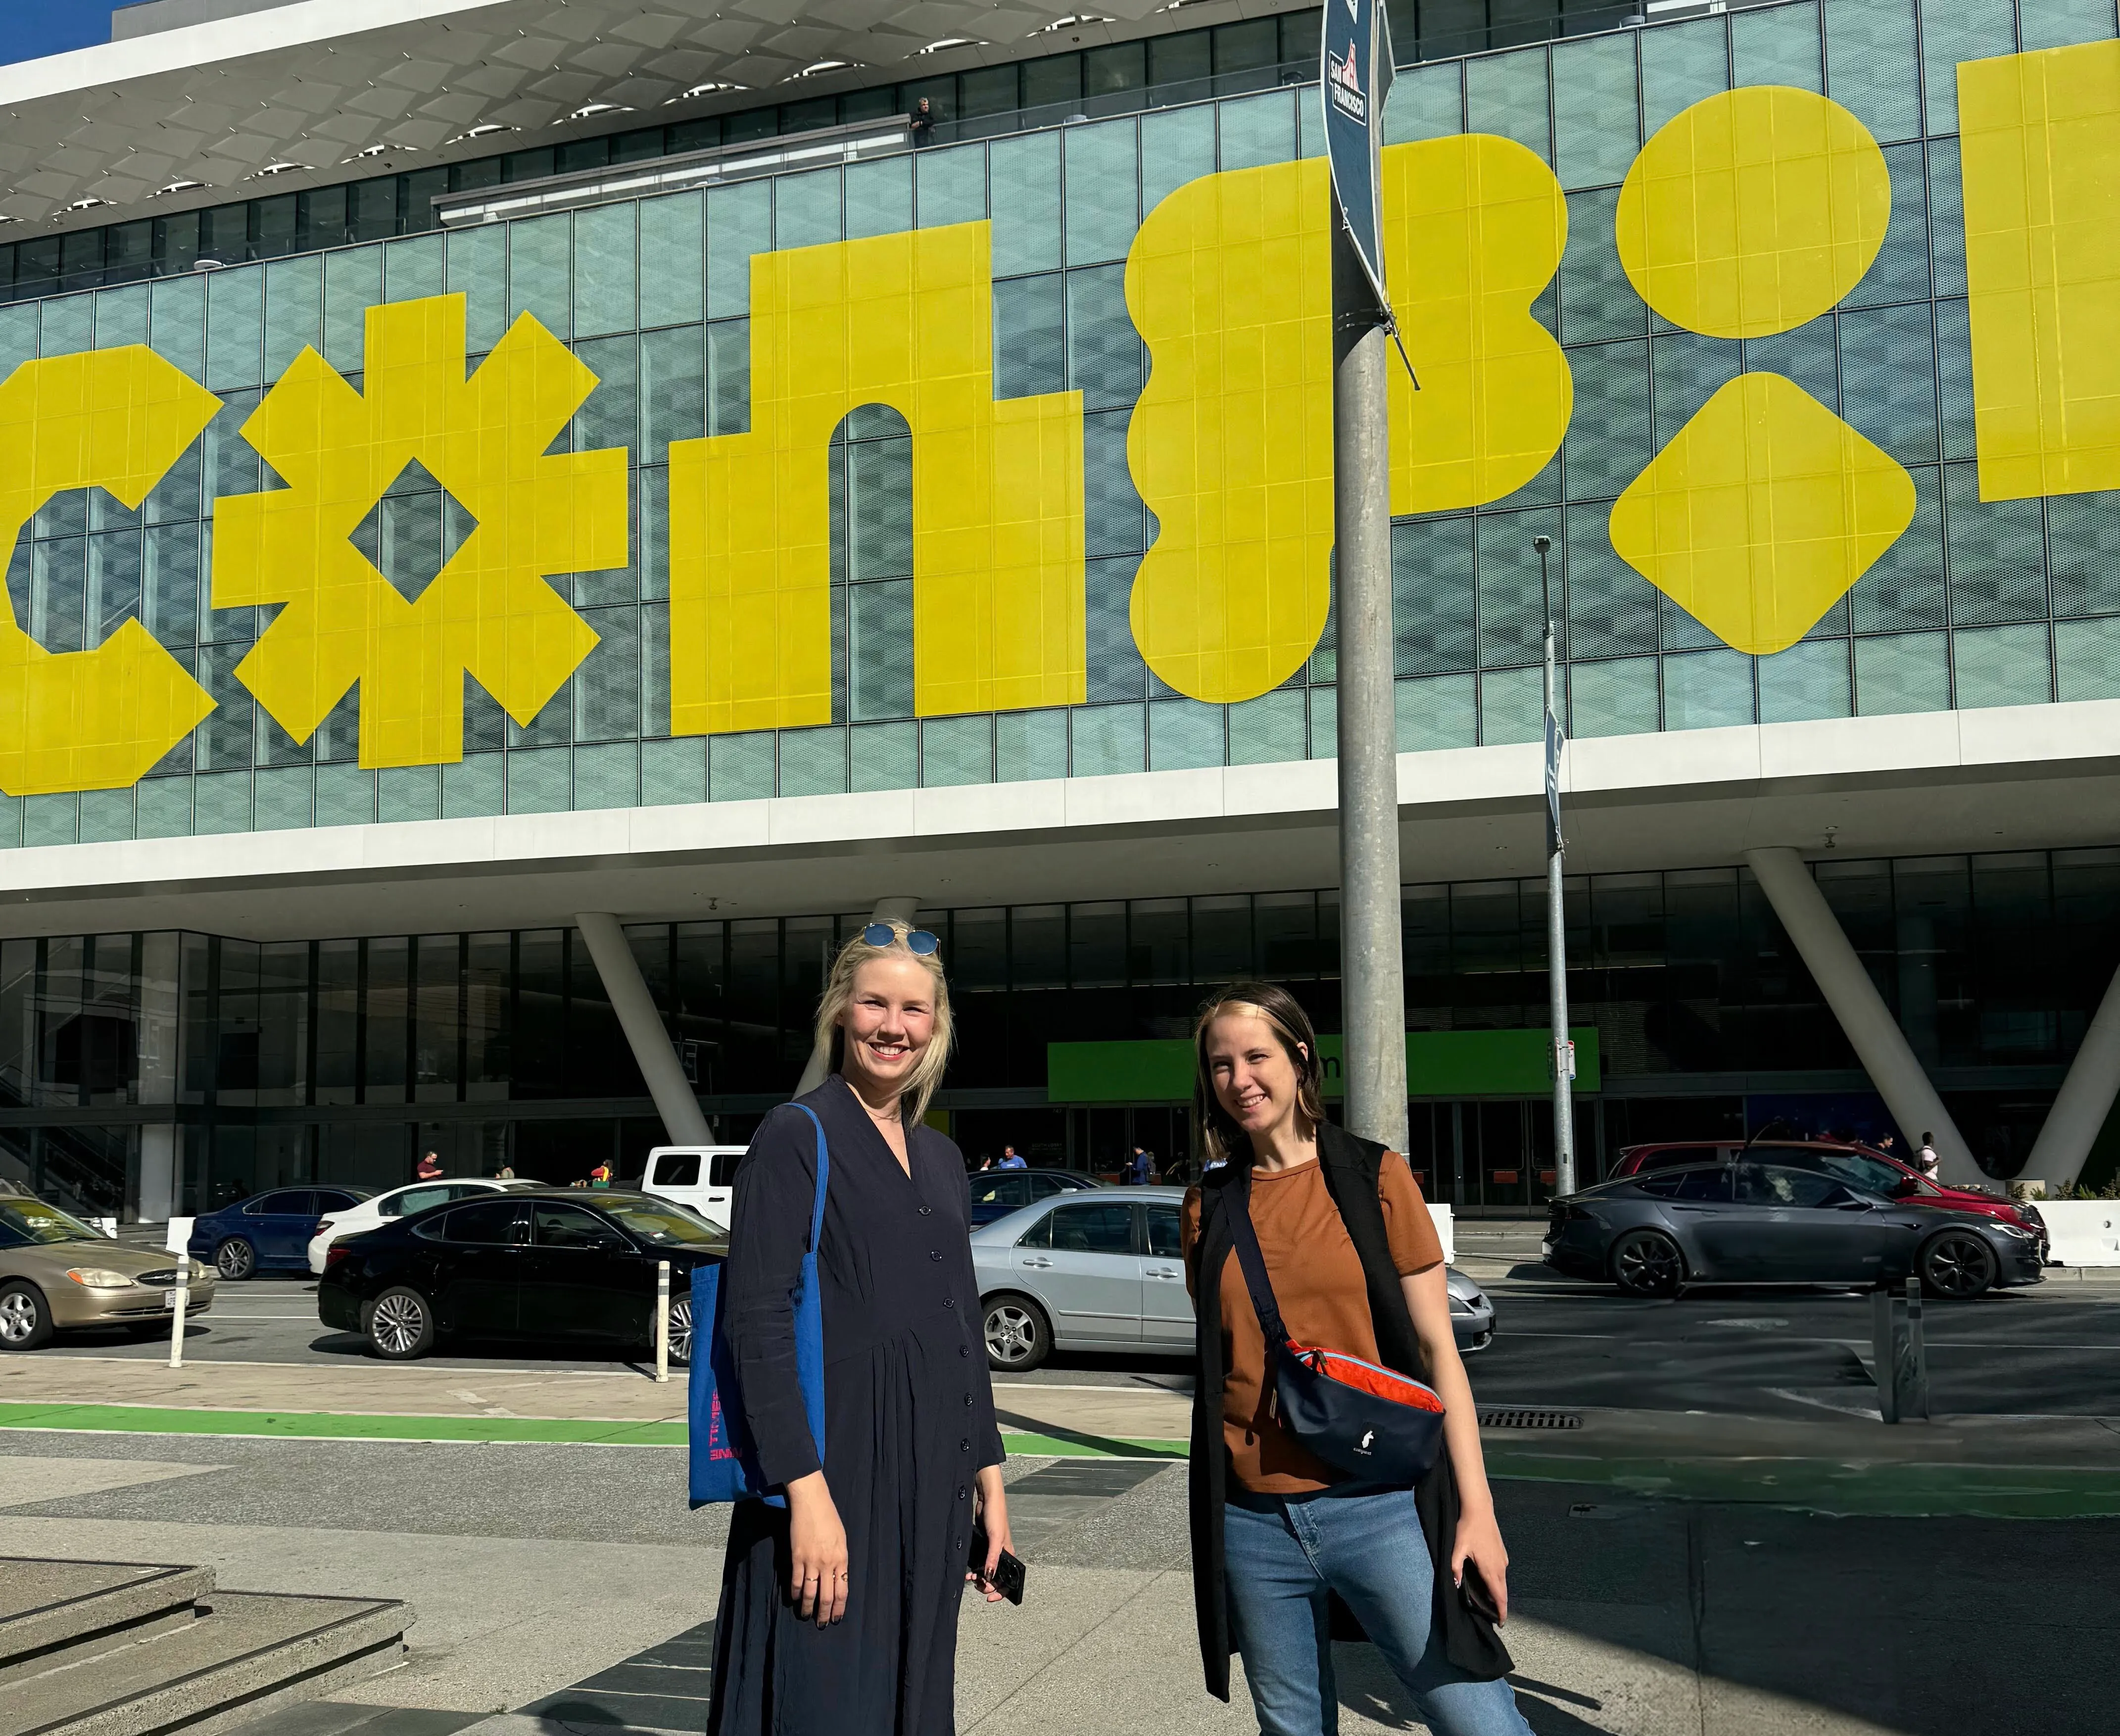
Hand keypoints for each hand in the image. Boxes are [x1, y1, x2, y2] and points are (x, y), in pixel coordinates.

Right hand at [785, 1471, 848, 1625]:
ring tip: (806, 1616)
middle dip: (824, 1614)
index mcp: (842, 1559)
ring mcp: (811, 1561)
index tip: (836, 1619)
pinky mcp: (796, 1557)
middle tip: (822, 1625)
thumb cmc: (829, 1518)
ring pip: (810, 1593)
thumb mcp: (841, 1540)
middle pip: (827, 1596)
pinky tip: (794, 1600)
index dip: (839, 1608)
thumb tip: (837, 1578)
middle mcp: (828, 1563)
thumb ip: (840, 1560)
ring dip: (807, 1608)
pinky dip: (795, 1593)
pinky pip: (796, 1581)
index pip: (842, 1590)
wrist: (812, 1502)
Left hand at [968, 1466, 1013, 1602]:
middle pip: (996, 1579)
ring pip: (986, 1573)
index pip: (1009, 1580)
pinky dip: (974, 1570)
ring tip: (970, 1579)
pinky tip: (967, 1572)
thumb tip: (989, 1576)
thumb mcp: (995, 1539)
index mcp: (1010, 1555)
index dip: (1000, 1592)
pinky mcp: (982, 1546)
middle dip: (987, 1586)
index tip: (988, 1597)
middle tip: (977, 1585)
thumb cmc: (996, 1516)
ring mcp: (991, 1552)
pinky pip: (979, 1564)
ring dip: (979, 1579)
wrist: (986, 1499)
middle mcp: (1001, 1555)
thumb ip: (992, 1558)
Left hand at [1451, 1503, 1510, 1624]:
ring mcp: (1503, 1560)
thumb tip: (1455, 1584)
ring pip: (1503, 1582)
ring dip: (1499, 1594)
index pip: (1499, 1596)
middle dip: (1500, 1606)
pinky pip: (1502, 1573)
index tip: (1501, 1623)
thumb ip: (1455, 1567)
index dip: (1501, 1611)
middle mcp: (1500, 1567)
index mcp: (1490, 1569)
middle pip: (1503, 1592)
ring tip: (1490, 1602)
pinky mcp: (1502, 1553)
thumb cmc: (1468, 1529)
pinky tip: (1489, 1582)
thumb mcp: (1458, 1549)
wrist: (1480, 1510)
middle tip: (1493, 1616)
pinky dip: (1498, 1582)